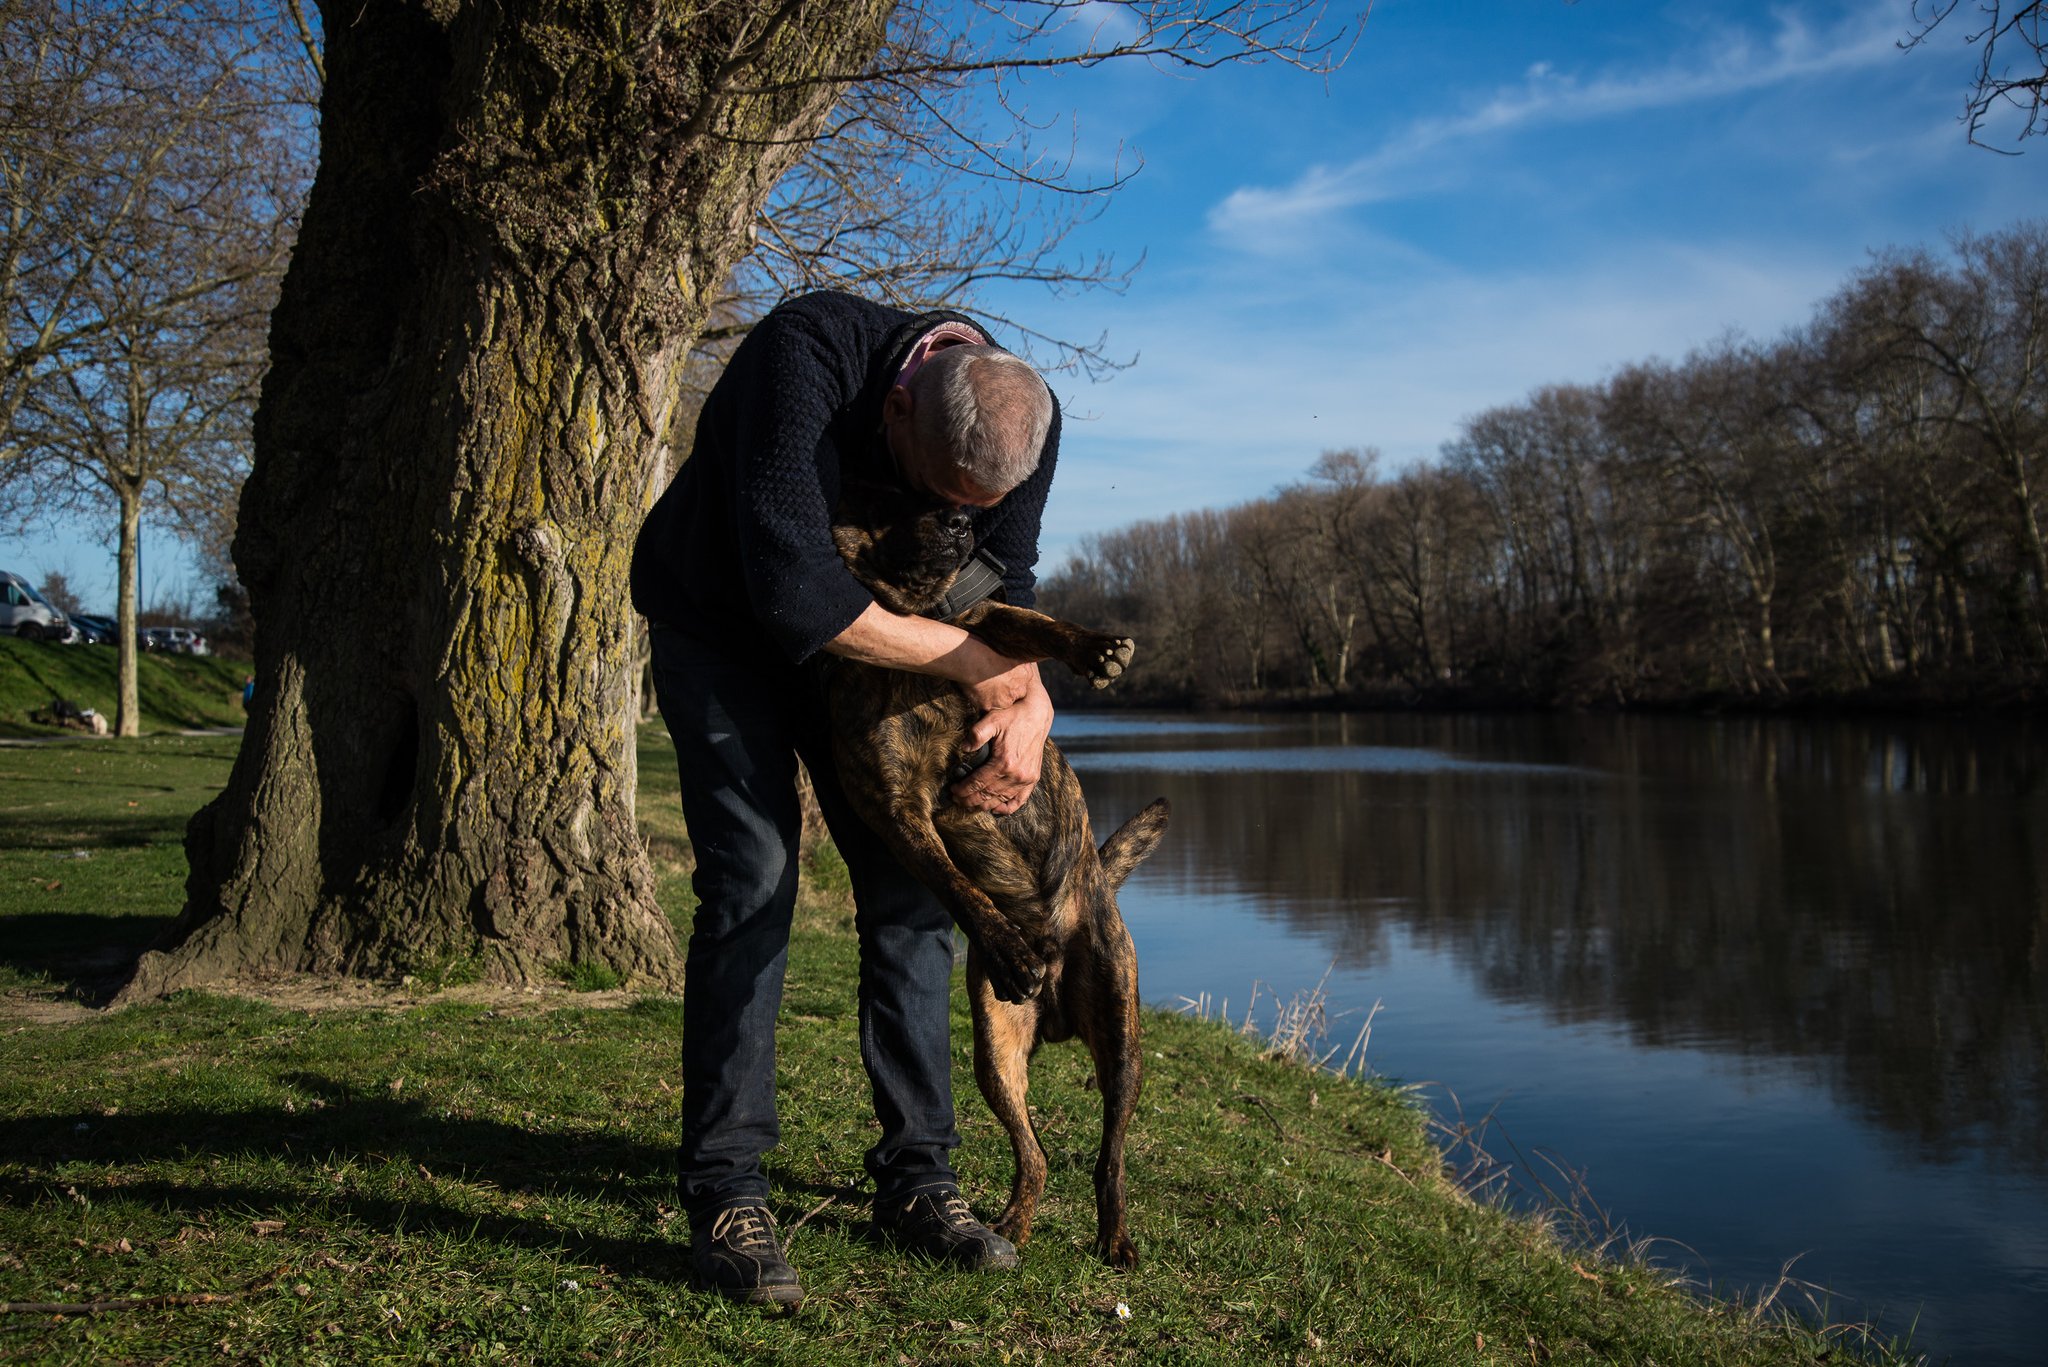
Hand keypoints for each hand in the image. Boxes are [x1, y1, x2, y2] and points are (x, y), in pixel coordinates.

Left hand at [951, 659, 1050, 815]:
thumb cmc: (1013, 716)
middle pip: (987, 795)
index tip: (953, 791)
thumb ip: (976, 734)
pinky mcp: (1033, 779)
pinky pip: (1019, 801)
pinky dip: (1006, 808)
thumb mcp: (992, 719)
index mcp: (1004, 762)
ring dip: (983, 805)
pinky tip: (994, 808)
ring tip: (970, 804)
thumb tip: (964, 748)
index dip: (963, 789)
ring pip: (1000, 800)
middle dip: (969, 800)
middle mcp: (1016, 774)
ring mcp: (1026, 779)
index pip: (978, 783)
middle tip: (957, 800)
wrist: (1037, 714)